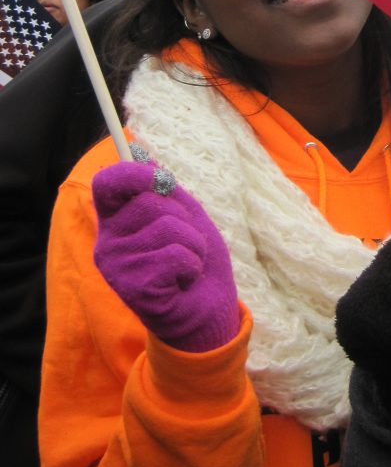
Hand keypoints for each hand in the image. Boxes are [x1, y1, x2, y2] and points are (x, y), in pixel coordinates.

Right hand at [92, 157, 238, 352]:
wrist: (206, 311)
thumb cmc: (193, 260)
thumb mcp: (184, 216)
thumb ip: (164, 189)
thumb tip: (143, 155)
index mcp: (116, 222)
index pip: (107, 183)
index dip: (135, 173)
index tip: (161, 180)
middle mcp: (107, 243)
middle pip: (149, 201)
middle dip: (183, 219)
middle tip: (185, 244)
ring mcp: (117, 268)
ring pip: (168, 228)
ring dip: (193, 245)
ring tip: (186, 265)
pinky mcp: (134, 289)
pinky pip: (176, 256)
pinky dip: (192, 266)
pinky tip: (183, 282)